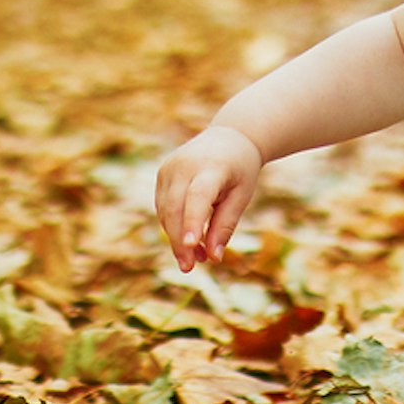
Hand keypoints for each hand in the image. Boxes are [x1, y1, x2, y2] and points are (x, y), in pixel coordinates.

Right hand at [154, 124, 264, 272]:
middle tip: (190, 267)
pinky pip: (162, 206)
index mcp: (212, 166)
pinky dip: (172, 226)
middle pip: (175, 208)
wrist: (230, 136)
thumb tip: (214, 258)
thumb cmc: (240, 169)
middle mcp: (185, 165)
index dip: (193, 221)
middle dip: (180, 241)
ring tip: (196, 259)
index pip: (198, 196)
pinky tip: (189, 241)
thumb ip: (226, 224)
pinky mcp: (162, 173)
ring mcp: (169, 167)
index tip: (192, 246)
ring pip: (165, 211)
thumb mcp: (242, 195)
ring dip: (176, 237)